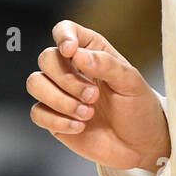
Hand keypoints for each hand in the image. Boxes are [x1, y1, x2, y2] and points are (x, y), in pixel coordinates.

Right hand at [26, 19, 169, 172]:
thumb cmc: (138, 108)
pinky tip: (79, 127)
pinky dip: (57, 120)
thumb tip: (77, 54)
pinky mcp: (53, 118)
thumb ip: (106, 64)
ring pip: (35, 84)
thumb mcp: (131, 82)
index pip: (65, 30)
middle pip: (46, 58)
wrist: (140, 145)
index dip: (63, 37)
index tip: (71, 52)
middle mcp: (71, 69)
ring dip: (60, 101)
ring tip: (88, 114)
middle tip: (93, 97)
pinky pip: (37, 113)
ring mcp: (60, 93)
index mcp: (91, 50)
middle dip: (68, 80)